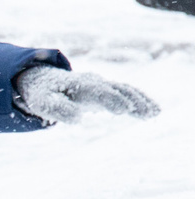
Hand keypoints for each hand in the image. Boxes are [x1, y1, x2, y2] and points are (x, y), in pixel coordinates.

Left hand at [14, 65, 159, 122]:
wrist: (44, 80)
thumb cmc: (42, 94)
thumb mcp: (42, 103)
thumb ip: (58, 109)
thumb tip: (78, 118)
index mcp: (78, 84)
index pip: (98, 91)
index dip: (111, 99)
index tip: (123, 110)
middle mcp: (94, 82)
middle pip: (117, 89)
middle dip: (132, 99)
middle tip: (146, 113)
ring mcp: (103, 85)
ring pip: (126, 90)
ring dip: (141, 100)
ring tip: (155, 113)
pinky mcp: (107, 91)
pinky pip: (127, 94)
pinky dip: (140, 101)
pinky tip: (153, 112)